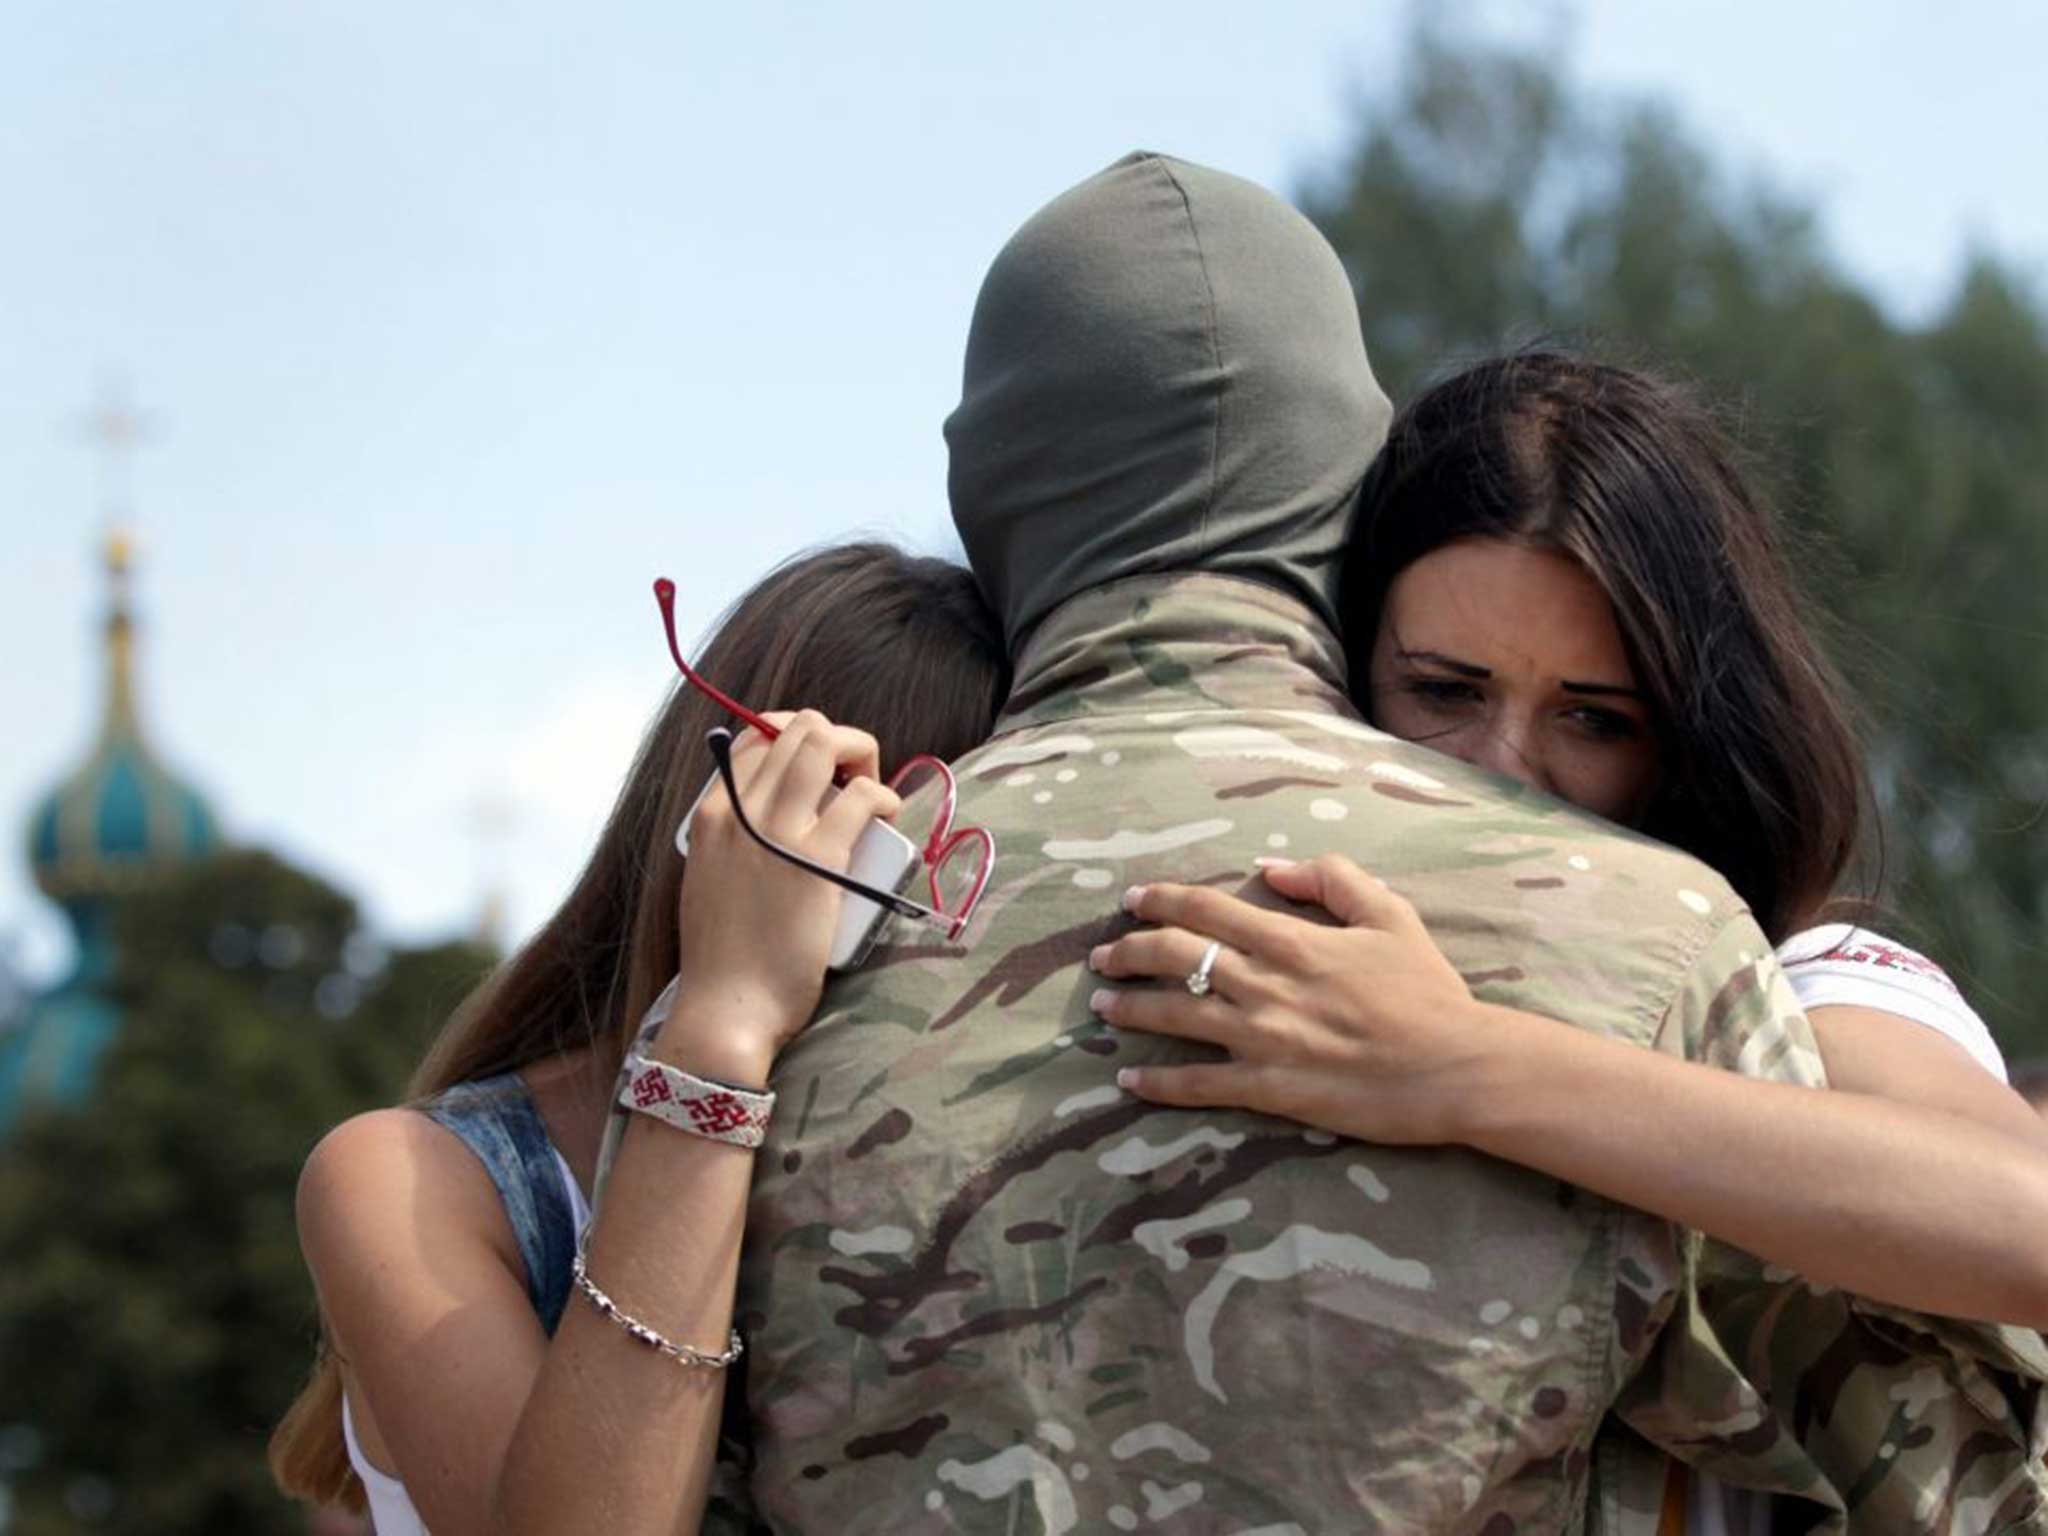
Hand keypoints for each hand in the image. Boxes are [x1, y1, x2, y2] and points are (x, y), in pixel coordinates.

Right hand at [663, 710, 900, 1081]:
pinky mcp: (819, 859)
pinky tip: (887, 813)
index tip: (821, 770)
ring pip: (824, 743)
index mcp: (710, 815)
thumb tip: (772, 827)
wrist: (726, 1010)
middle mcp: (739, 811)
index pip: (754, 739)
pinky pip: (861, 796)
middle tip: (853, 779)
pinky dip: (883, 795)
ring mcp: (777, 830)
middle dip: (835, 740)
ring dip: (860, 753)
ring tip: (871, 794)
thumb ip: (734, 847)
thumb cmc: (724, 960)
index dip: (797, 740)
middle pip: (795, 729)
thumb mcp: (710, 882)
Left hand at [1088, 855, 1487, 1144]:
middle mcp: (1264, 984)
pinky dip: (1158, 1083)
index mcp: (1290, 939)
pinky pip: (1199, 1084)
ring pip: (1173, 1016)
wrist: (1456, 1067)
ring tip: (1100, 1007)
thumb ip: (1331, 880)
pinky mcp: (1269, 1088)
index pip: (1205, 910)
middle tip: (1102, 956)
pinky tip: (1128, 1081)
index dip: (1160, 901)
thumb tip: (1274, 867)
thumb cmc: (1428, 991)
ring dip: (1128, 1009)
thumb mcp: (1389, 914)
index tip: (1132, 901)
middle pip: (1173, 957)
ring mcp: (1261, 1038)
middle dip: (1127, 952)